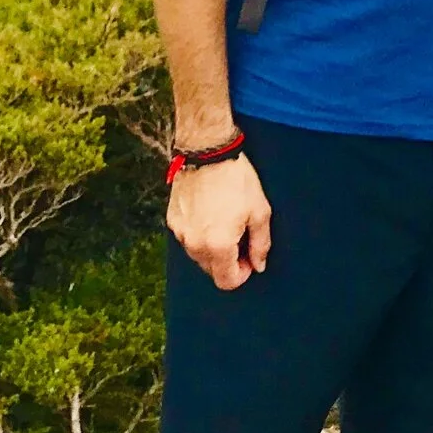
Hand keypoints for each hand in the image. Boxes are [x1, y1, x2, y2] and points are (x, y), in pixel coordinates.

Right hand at [167, 152, 271, 289]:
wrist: (207, 150)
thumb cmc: (236, 178)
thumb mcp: (259, 210)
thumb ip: (260, 244)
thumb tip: (258, 265)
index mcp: (218, 245)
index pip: (226, 281)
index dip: (242, 274)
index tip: (249, 258)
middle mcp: (195, 244)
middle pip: (212, 271)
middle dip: (227, 261)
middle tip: (239, 236)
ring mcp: (180, 232)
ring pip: (198, 255)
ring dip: (212, 248)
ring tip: (224, 221)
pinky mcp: (172, 219)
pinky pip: (187, 238)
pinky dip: (198, 234)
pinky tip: (209, 213)